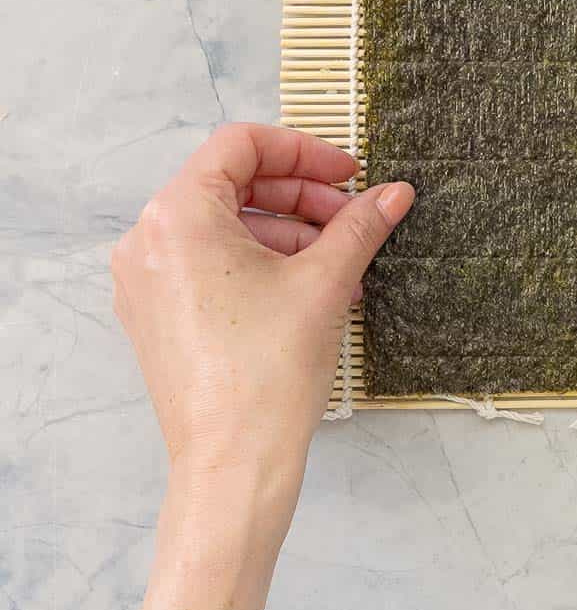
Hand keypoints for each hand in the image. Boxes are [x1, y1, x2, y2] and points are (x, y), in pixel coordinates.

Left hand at [111, 124, 413, 484]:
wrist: (234, 464)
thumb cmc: (266, 374)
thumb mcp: (324, 282)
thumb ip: (360, 225)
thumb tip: (394, 192)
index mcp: (178, 217)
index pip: (241, 145)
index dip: (304, 150)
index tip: (348, 173)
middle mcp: (148, 241)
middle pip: (234, 185)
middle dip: (302, 196)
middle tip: (354, 216)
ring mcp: (147, 281)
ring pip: (227, 226)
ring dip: (290, 232)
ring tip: (343, 262)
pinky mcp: (158, 314)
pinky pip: (212, 263)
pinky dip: (263, 262)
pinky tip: (313, 287)